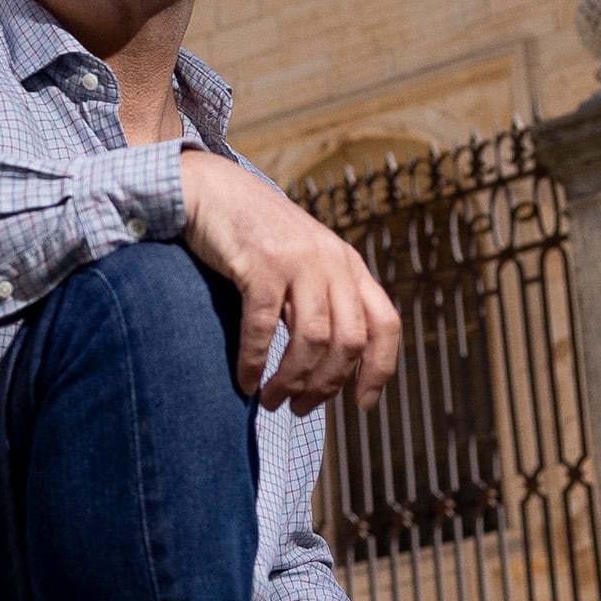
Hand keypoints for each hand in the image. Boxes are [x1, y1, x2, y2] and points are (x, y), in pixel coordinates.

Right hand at [177, 148, 399, 413]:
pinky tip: (245, 381)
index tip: (363, 405)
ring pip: (312, 340)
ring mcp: (299, 260)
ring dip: (292, 381)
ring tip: (272, 401)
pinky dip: (254, 361)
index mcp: (350, 266)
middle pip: (349, 341)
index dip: (380, 370)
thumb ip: (324, 301)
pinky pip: (264, 326)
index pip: (385, 324)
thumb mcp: (306, 263)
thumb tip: (329, 366)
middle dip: (327, 385)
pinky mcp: (261, 263)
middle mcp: (333, 262)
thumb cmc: (257, 237)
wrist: (215, 190)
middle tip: (301, 409)